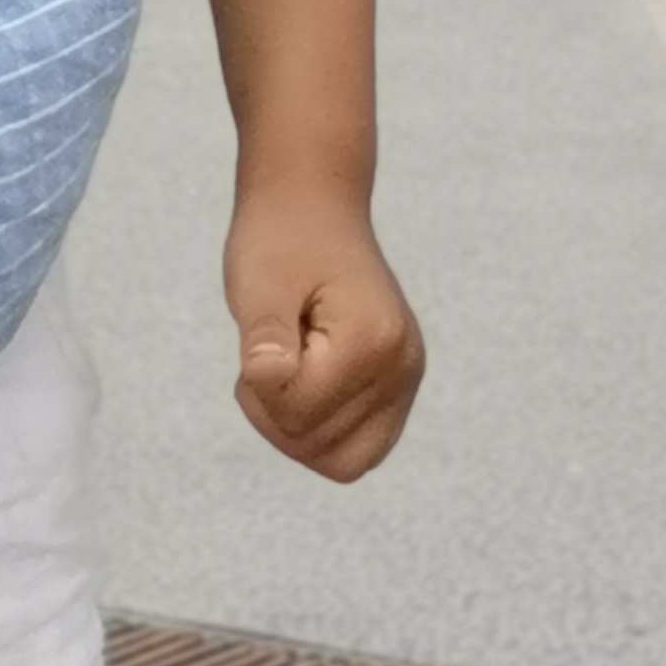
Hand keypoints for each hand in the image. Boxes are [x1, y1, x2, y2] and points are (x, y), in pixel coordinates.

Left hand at [223, 180, 424, 482]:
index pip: (299, 416)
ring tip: (289, 364)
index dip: (259, 389)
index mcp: (375, 338)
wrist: (314, 205)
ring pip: (342, 461)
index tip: (260, 339)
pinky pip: (357, 449)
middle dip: (276, 412)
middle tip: (269, 350)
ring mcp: (406, 379)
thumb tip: (266, 378)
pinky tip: (304, 381)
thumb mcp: (260, 284)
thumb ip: (264, 338)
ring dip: (296, 424)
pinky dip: (319, 428)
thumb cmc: (282, 240)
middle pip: (320, 449)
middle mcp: (403, 366)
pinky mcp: (398, 388)